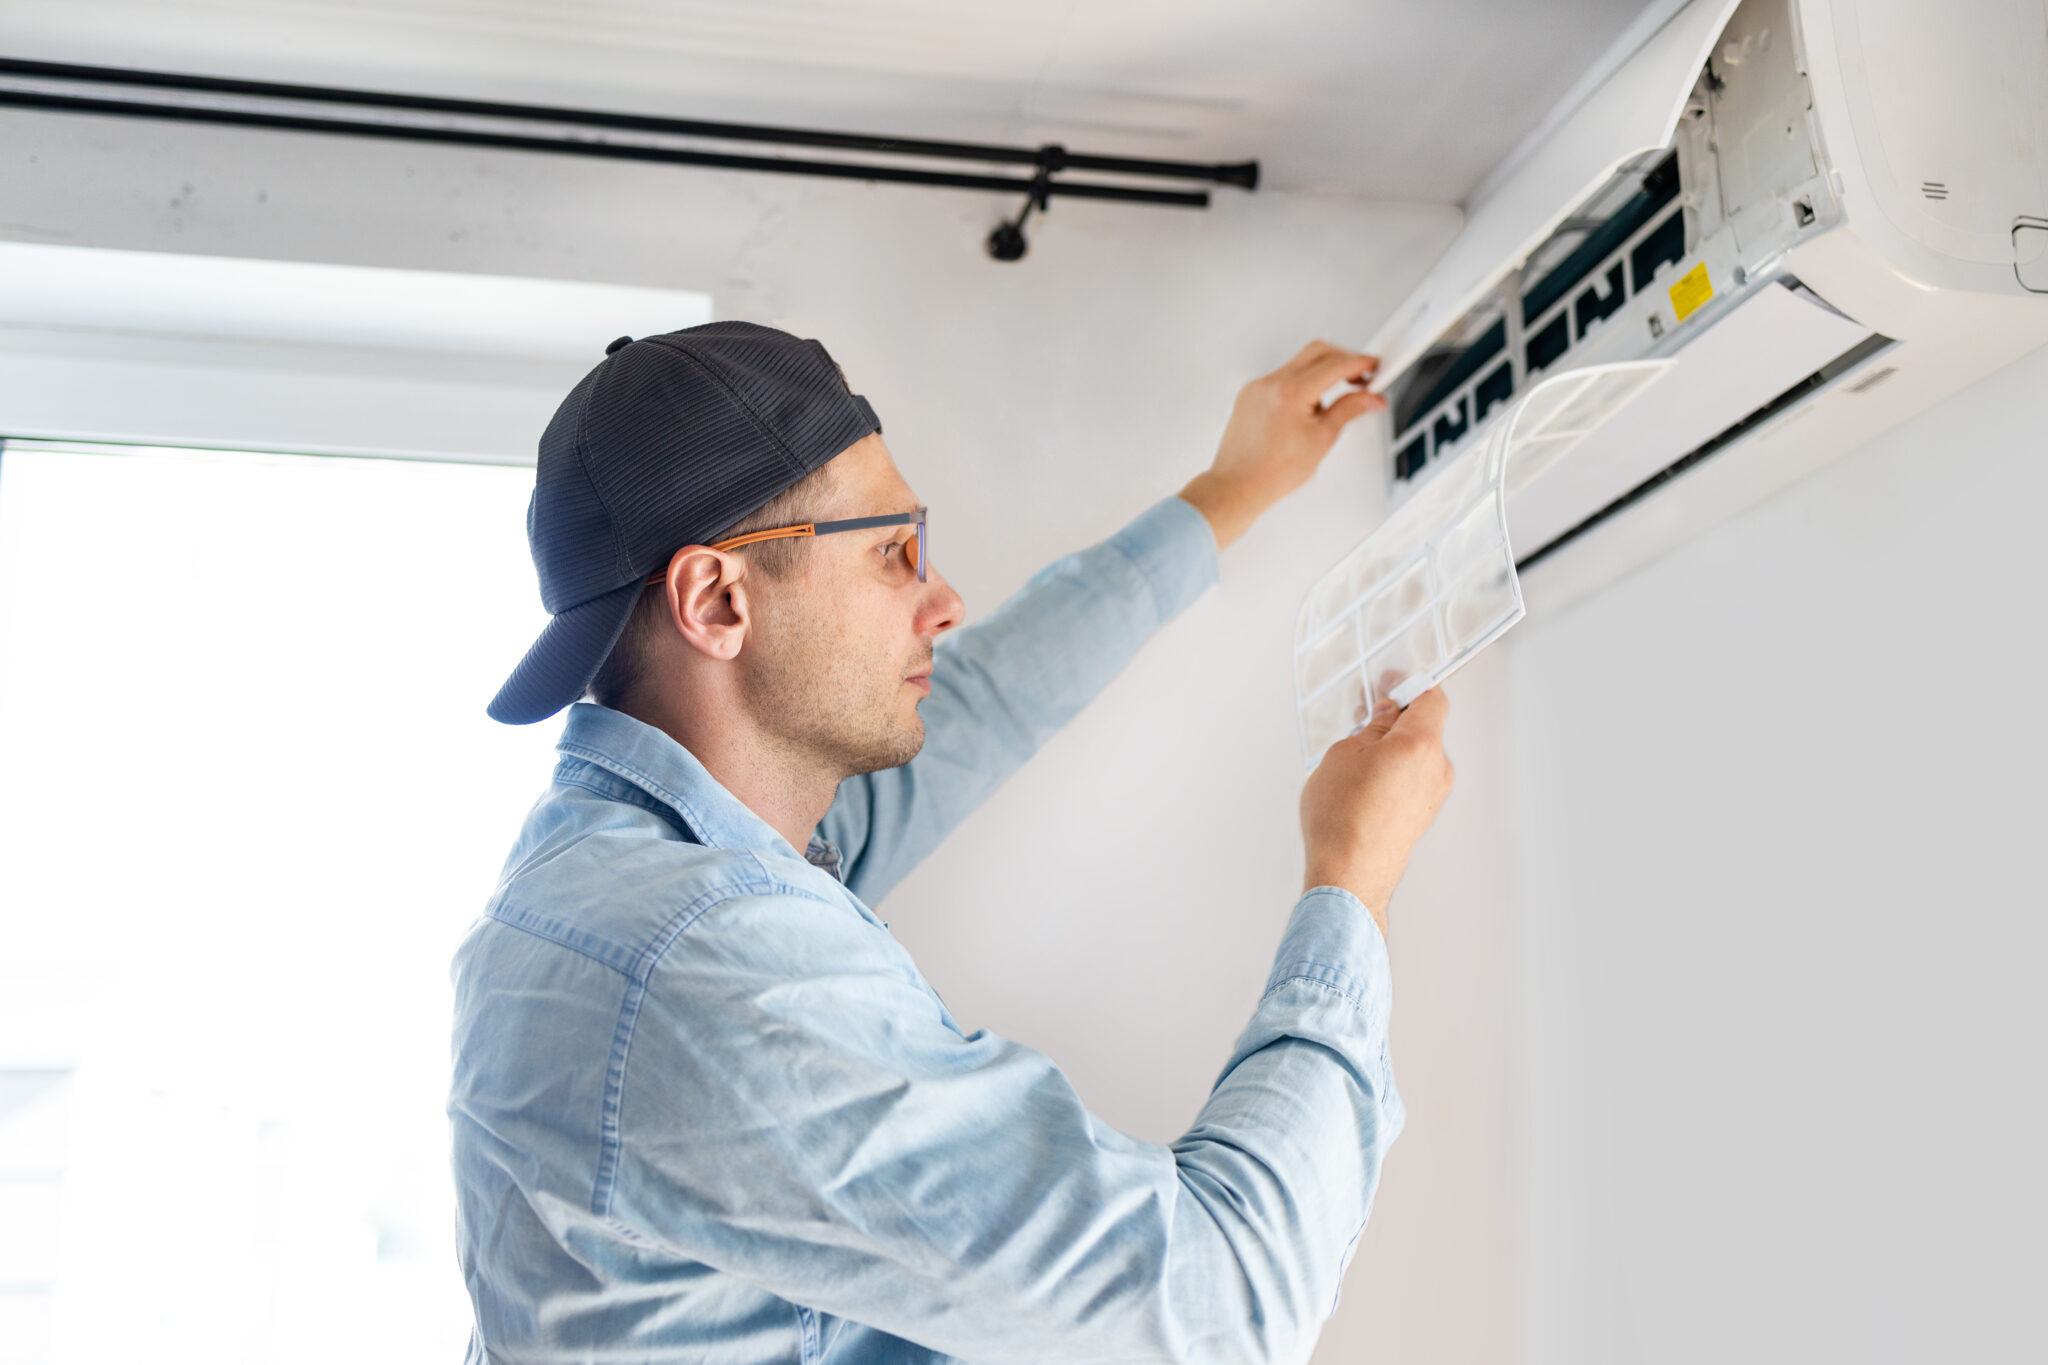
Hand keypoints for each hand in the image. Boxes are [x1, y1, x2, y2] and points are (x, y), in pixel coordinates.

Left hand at [1179, 341, 1384, 550]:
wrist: (1237, 487)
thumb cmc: (1271, 473)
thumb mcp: (1322, 440)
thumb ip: (1349, 411)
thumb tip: (1369, 399)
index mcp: (1290, 392)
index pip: (1335, 364)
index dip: (1361, 363)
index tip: (1373, 366)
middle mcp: (1270, 383)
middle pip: (1317, 352)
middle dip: (1342, 360)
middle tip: (1360, 377)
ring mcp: (1256, 387)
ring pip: (1298, 365)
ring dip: (1320, 375)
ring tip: (1330, 406)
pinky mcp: (1249, 395)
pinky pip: (1281, 379)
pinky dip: (1299, 386)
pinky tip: (1306, 411)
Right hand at [1299, 687, 1453, 937]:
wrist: (1349, 876)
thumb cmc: (1343, 820)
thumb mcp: (1343, 754)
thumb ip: (1370, 729)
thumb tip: (1383, 718)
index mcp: (1420, 744)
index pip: (1430, 698)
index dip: (1409, 684)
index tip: (1389, 681)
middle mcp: (1436, 769)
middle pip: (1425, 727)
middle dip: (1395, 717)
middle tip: (1364, 715)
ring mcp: (1432, 796)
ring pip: (1417, 755)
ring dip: (1393, 746)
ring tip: (1355, 754)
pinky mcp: (1422, 816)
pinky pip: (1412, 780)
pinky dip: (1394, 771)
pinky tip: (1363, 780)